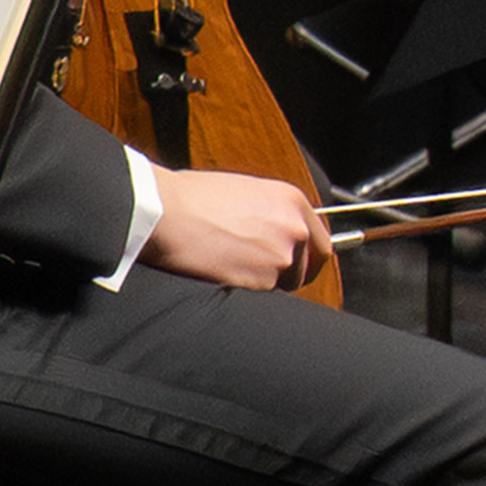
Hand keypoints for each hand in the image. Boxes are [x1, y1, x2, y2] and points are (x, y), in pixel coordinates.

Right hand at [143, 169, 325, 295]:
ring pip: (284, 284)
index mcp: (293, 202)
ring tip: (232, 265)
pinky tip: (222, 272)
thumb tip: (276, 232)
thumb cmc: (192, 197)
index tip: (297, 265)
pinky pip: (261, 293)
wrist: (165, 212)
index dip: (307, 258)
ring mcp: (281, 256)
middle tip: (262, 272)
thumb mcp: (245, 192)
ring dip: (264, 282)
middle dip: (290, 274)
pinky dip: (245, 288)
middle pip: (308, 268)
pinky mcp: (262, 280)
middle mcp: (295, 229)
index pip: (321, 243)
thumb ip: (271, 214)